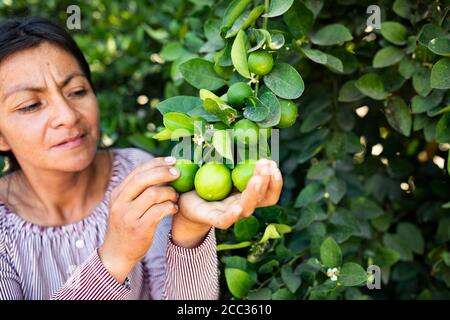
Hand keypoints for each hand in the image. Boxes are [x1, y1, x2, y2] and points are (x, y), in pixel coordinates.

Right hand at [99, 156, 179, 282]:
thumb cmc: (126, 226)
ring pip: (154, 194)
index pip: (138, 171)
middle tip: (178, 173)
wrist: (116, 253)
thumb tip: (161, 170)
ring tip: (175, 197)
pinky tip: (173, 209)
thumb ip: (137, 190)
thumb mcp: (125, 206)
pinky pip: (160, 211)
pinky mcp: (139, 228)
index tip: (172, 161)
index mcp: (117, 193)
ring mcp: (129, 216)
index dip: (156, 163)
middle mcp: (121, 202)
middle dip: (164, 173)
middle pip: (144, 179)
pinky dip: (170, 207)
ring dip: (170, 193)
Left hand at [172, 159, 282, 247]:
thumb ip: (230, 153)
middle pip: (261, 198)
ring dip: (254, 193)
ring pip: (247, 208)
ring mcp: (228, 213)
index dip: (275, 180)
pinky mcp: (212, 219)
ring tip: (257, 178)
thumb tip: (239, 131)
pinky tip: (238, 208)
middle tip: (267, 165)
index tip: (273, 163)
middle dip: (268, 181)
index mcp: (246, 193)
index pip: (269, 191)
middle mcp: (242, 205)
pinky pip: (225, 220)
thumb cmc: (204, 179)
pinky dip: (233, 215)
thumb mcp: (218, 164)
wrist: (184, 199)